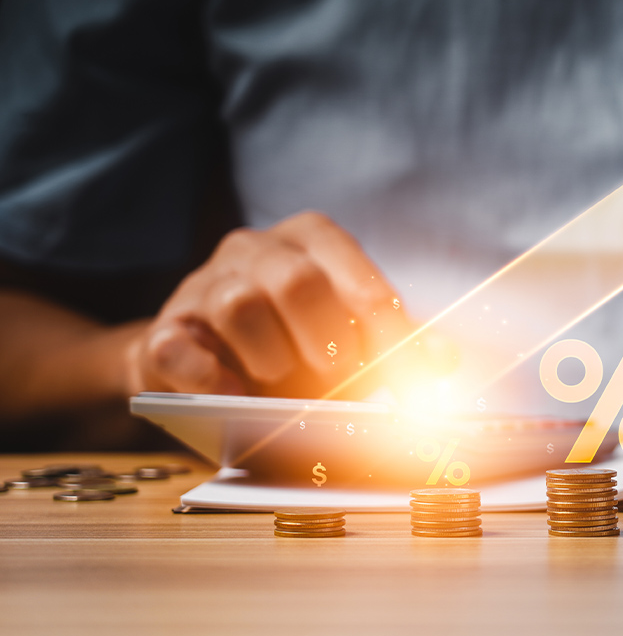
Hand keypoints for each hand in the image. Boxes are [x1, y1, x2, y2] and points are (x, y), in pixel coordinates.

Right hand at [124, 211, 409, 396]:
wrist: (206, 360)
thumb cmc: (295, 341)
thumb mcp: (352, 334)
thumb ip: (398, 342)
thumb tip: (444, 360)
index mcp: (314, 239)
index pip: (364, 283)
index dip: (391, 340)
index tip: (411, 384)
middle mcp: (256, 248)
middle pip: (298, 283)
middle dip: (327, 343)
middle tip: (338, 378)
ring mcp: (203, 284)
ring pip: (240, 306)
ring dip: (272, 359)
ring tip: (281, 382)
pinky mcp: (163, 329)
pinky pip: (180, 348)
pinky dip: (213, 379)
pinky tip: (235, 396)